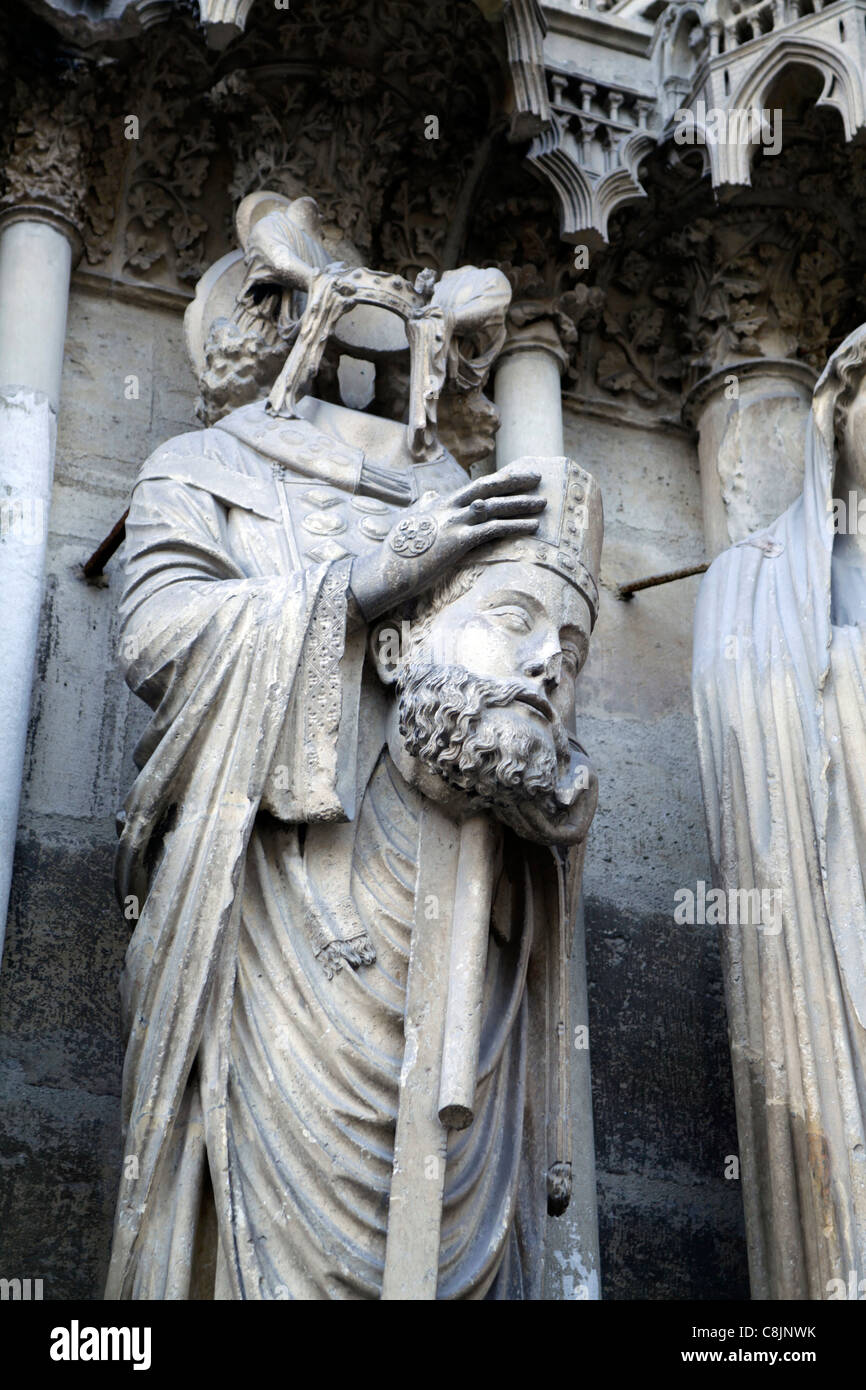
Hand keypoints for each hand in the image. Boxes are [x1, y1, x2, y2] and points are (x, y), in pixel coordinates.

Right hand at [350, 462, 544, 618]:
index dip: (499, 479)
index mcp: (440, 503)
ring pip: (495, 507)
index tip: (518, 474)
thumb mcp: (410, 522)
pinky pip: (493, 529)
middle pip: (488, 487)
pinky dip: (515, 525)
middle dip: (514, 481)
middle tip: (537, 477)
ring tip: (542, 504)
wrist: (385, 570)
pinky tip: (532, 526)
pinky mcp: (458, 541)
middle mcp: (449, 508)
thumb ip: (423, 506)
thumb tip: (430, 495)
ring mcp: (454, 523)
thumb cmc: (397, 551)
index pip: (475, 485)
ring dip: (521, 504)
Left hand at [492, 744, 597, 846]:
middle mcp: (558, 837)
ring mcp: (543, 832)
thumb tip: (563, 801)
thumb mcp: (584, 774)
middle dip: (517, 816)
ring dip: (508, 813)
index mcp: (575, 832)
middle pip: (532, 833)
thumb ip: (576, 787)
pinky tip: (496, 794)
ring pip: (520, 828)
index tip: (524, 802)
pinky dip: (505, 809)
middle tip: (504, 797)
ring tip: (498, 794)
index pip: (550, 833)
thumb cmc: (580, 770)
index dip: (535, 820)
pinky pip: (514, 822)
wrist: (569, 767)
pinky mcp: (530, 824)